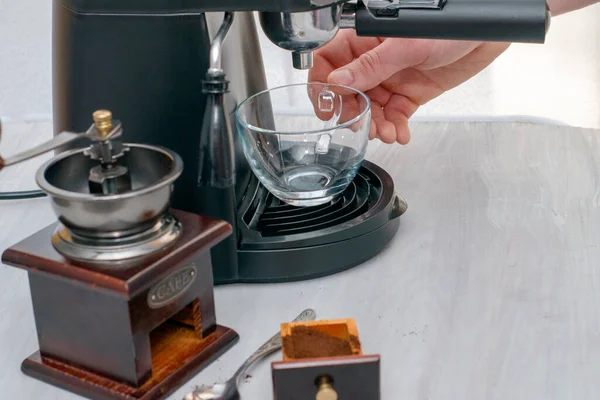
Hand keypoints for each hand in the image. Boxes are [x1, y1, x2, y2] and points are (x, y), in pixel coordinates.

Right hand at [308, 30, 509, 144]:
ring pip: (370, 108)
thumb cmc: (450, 27)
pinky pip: (394, 115)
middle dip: (352, 112)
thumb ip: (371, 65)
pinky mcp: (408, 94)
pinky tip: (400, 134)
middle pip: (348, 92)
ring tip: (385, 134)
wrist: (486, 36)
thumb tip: (338, 81)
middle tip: (360, 126)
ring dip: (375, 125)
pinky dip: (395, 128)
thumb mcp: (406, 45)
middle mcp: (374, 61)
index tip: (326, 107)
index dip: (322, 85)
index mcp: (365, 40)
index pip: (329, 61)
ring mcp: (390, 78)